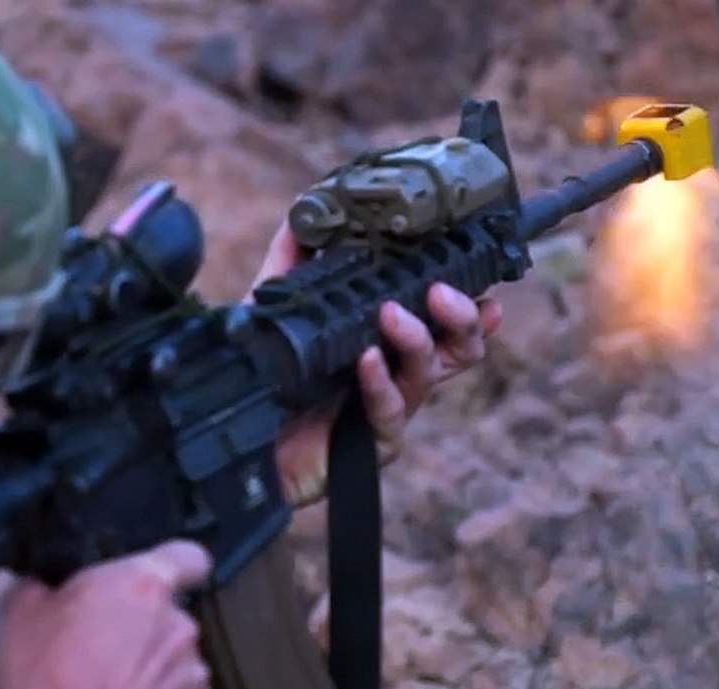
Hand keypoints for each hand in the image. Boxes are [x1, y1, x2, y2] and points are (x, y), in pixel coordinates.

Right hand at [0, 540, 213, 688]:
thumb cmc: (44, 680)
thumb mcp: (18, 612)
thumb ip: (43, 583)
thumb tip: (41, 582)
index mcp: (145, 584)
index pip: (189, 555)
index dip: (173, 563)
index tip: (150, 577)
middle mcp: (178, 624)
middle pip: (169, 612)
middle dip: (139, 623)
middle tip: (96, 639)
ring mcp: (187, 673)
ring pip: (170, 656)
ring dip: (144, 663)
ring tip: (100, 681)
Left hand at [247, 222, 503, 506]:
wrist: (238, 444)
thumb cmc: (264, 382)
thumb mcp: (274, 312)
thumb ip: (290, 264)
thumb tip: (303, 213)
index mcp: (386, 344)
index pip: (441, 320)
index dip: (469, 302)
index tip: (481, 277)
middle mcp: (396, 375)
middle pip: (458, 348)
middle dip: (462, 317)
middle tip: (440, 292)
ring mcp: (387, 410)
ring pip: (428, 375)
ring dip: (417, 340)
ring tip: (390, 314)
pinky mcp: (370, 444)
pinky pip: (389, 412)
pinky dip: (380, 383)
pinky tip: (367, 360)